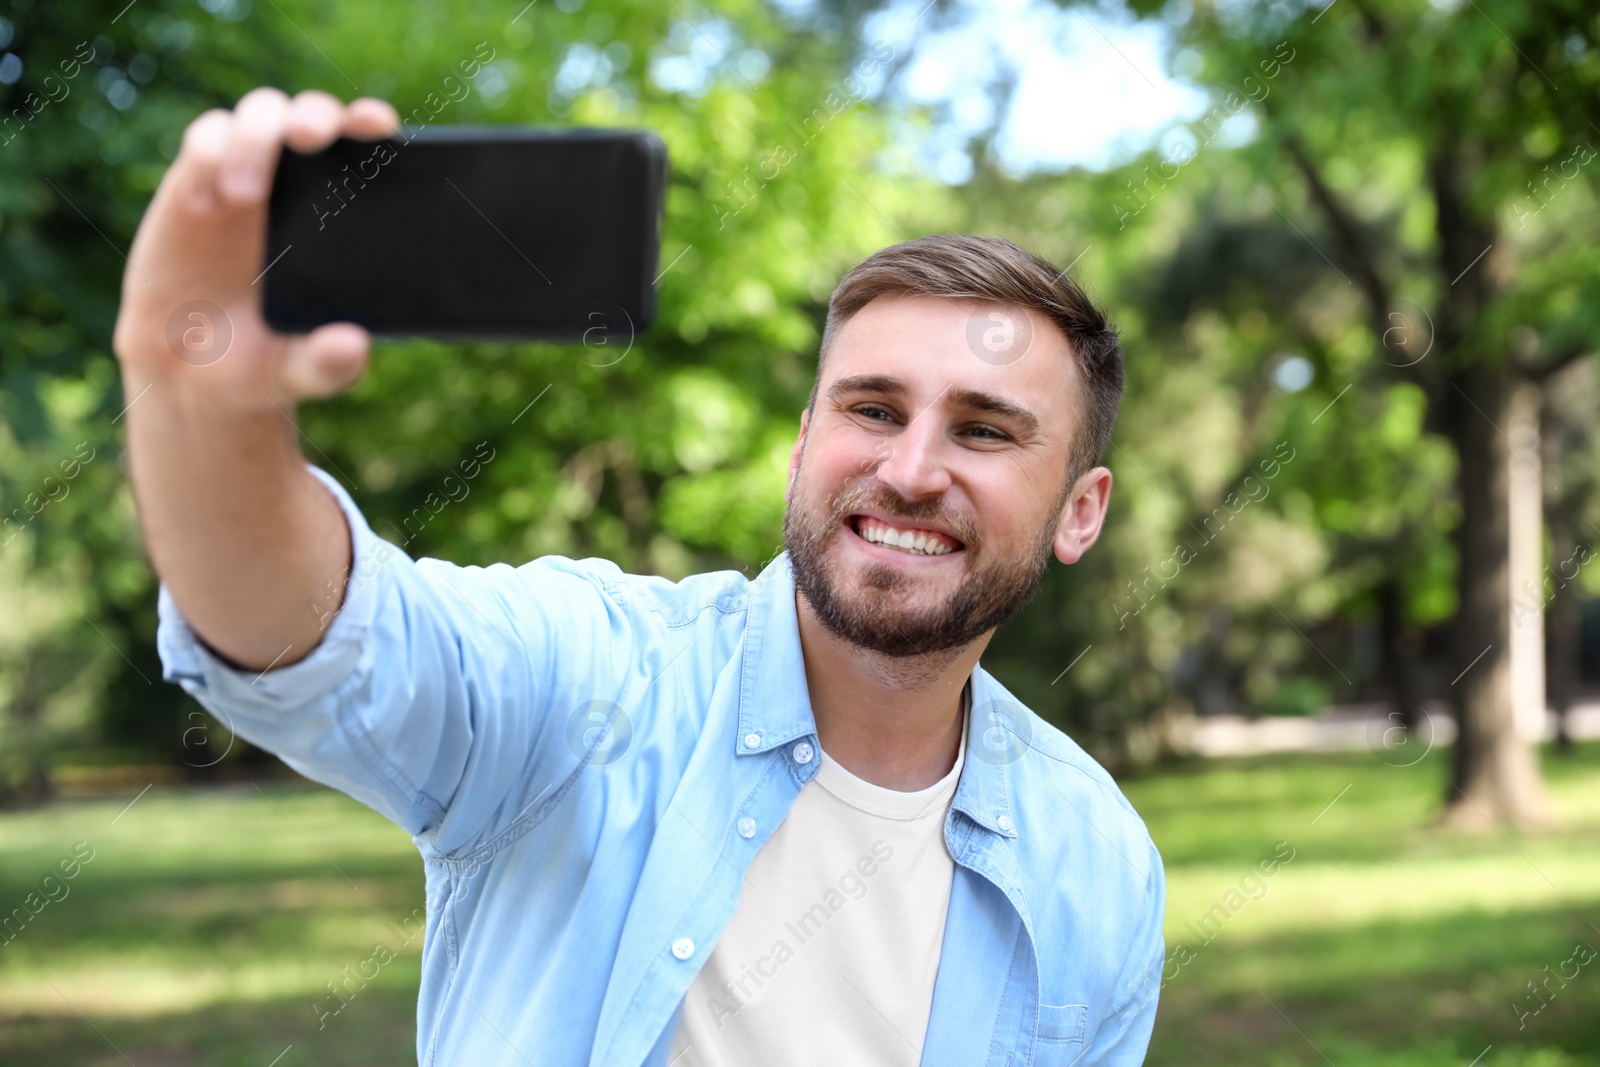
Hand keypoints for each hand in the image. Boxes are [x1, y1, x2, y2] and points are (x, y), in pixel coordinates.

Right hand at [112, 88, 399, 412]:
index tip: (381, 126)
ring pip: (258, 115)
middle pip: (312, 116)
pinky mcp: (193, 183)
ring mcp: (246, 178)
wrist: (191, 373)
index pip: (365, 153)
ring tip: (242, 195)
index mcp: (340, 220)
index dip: (372, 126)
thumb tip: (353, 346)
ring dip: (255, 137)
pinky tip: (204, 202)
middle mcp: (298, 187)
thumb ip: (329, 365)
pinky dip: (206, 154)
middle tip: (310, 139)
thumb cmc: (263, 361)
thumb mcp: (298, 371)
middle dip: (315, 114)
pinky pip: (205, 140)